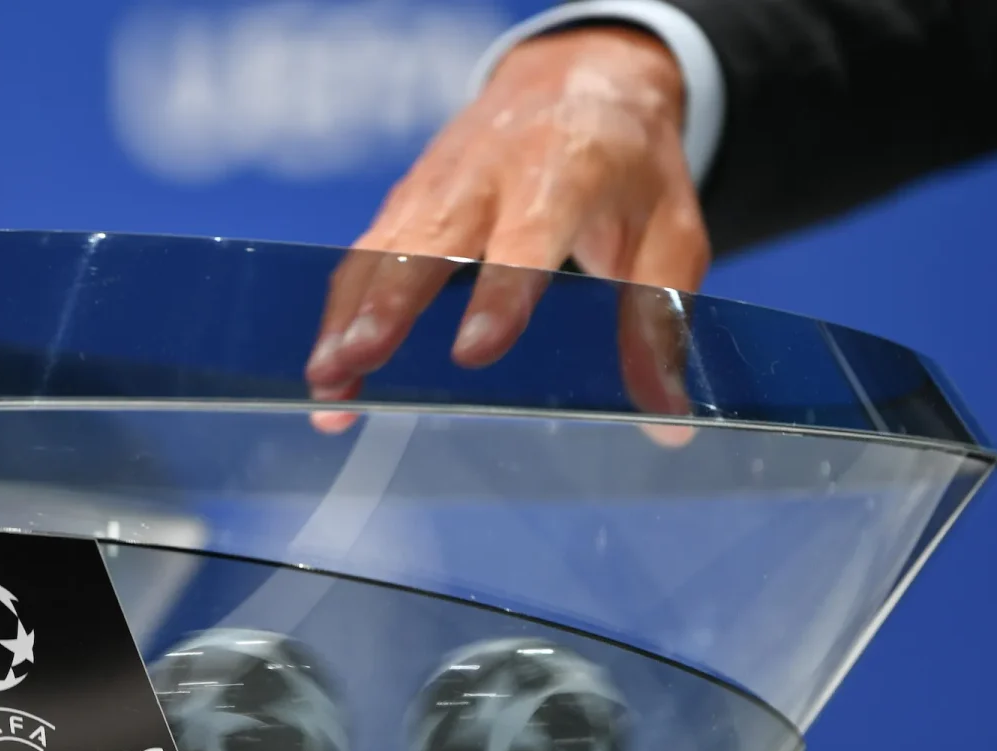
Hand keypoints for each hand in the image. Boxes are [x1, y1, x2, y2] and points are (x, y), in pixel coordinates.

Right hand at [304, 26, 707, 443]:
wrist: (578, 78)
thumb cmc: (629, 166)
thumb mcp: (671, 230)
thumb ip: (660, 320)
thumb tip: (667, 425)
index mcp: (566, 168)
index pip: (527, 235)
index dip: (498, 293)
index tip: (472, 352)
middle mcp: (489, 171)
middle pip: (427, 239)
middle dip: (387, 305)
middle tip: (356, 362)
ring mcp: (437, 182)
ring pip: (380, 249)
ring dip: (347, 317)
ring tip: (325, 383)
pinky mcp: (405, 199)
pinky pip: (364, 256)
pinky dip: (339, 311)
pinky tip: (328, 369)